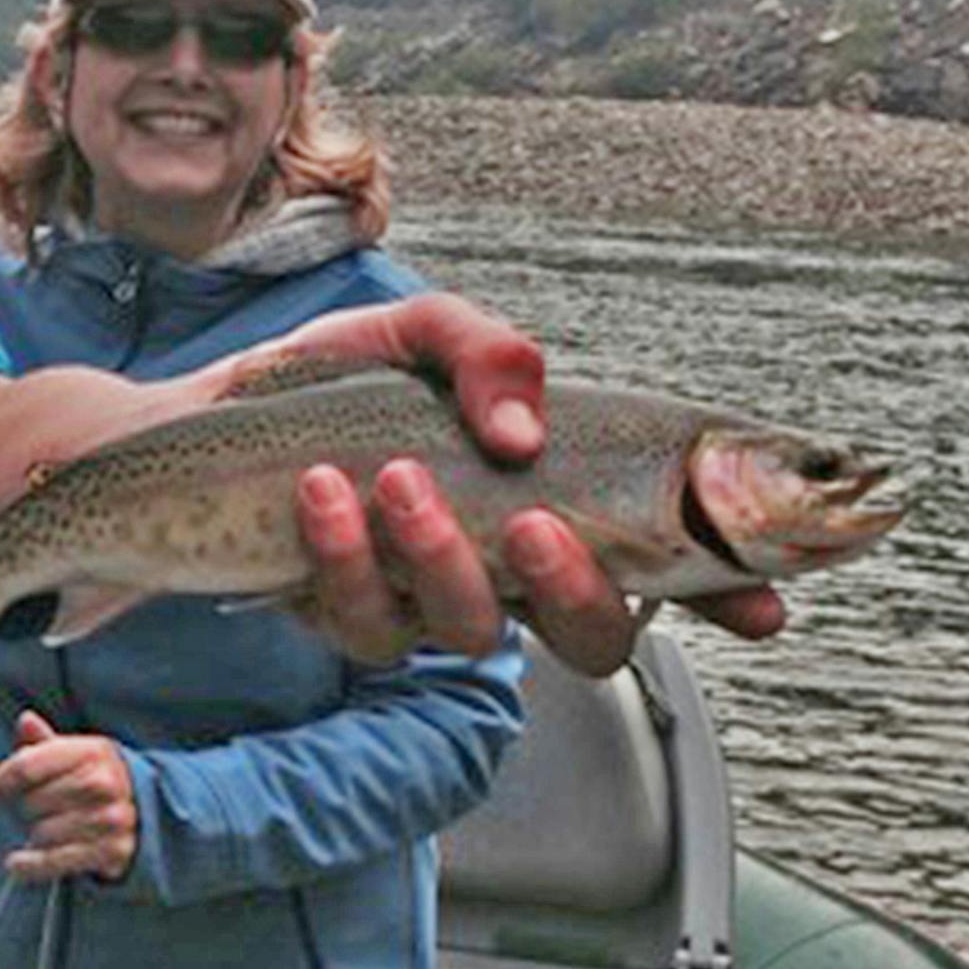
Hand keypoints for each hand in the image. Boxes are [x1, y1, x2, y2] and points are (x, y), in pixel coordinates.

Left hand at [0, 711, 137, 883]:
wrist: (150, 811)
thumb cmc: (102, 778)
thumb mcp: (79, 753)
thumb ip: (46, 741)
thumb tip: (25, 720)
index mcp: (92, 751)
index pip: (28, 765)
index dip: (3, 779)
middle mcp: (103, 783)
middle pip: (32, 802)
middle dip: (25, 809)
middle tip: (34, 810)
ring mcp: (110, 819)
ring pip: (42, 833)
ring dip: (35, 835)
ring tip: (46, 829)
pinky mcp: (111, 852)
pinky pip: (55, 861)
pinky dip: (30, 866)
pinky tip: (16, 864)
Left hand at [281, 294, 786, 675]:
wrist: (208, 409)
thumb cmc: (330, 378)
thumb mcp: (423, 334)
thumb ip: (490, 354)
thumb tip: (527, 431)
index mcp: (550, 504)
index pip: (663, 565)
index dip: (727, 594)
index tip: (761, 605)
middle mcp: (503, 571)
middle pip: (590, 635)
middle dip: (576, 589)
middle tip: (533, 522)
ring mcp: (425, 604)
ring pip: (472, 631)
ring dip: (439, 557)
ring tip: (392, 477)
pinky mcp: (344, 619)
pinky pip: (365, 622)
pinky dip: (344, 554)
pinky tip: (323, 493)